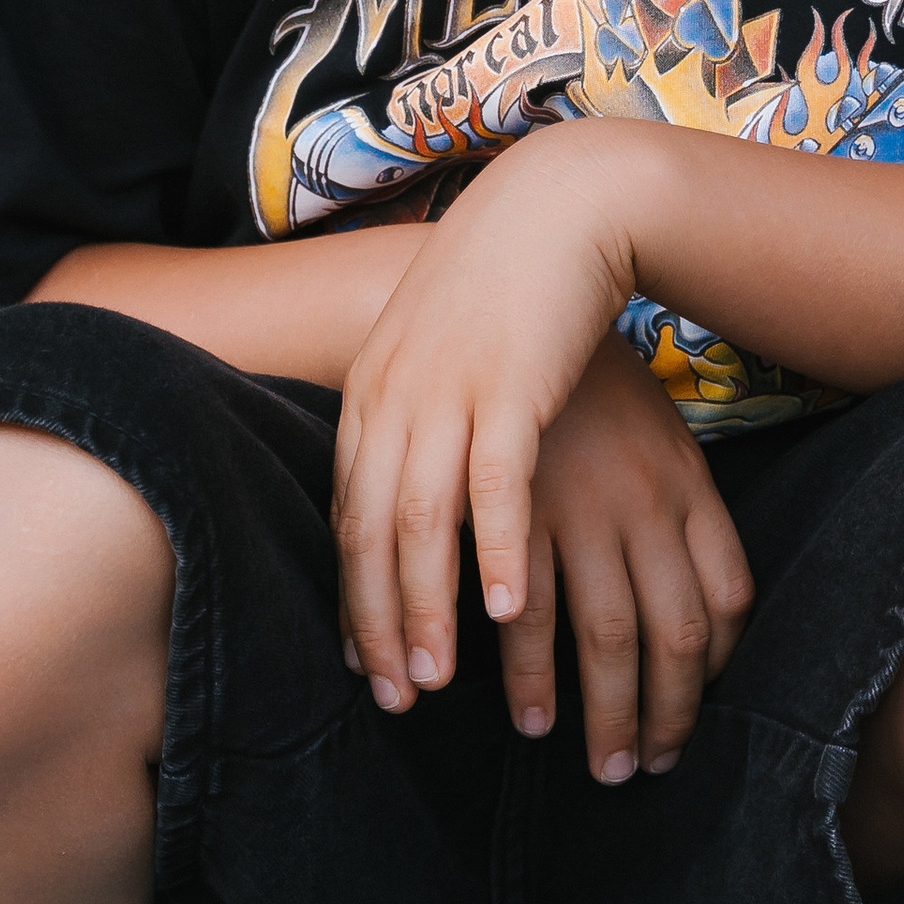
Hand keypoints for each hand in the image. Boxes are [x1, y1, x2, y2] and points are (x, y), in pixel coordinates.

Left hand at [332, 129, 645, 730]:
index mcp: (371, 393)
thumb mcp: (434, 353)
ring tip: (435, 679)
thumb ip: (414, 417)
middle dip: (377, 623)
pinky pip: (494, 484)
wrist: (558, 205)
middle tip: (392, 698)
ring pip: (421, 520)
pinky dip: (495, 549)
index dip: (350, 596)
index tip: (359, 664)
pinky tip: (504, 608)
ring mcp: (448, 390)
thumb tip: (408, 491)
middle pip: (371, 532)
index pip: (345, 515)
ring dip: (426, 607)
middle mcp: (393, 396)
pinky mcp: (510, 384)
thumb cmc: (504, 287)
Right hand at [498, 336, 753, 778]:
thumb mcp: (655, 435)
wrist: (526, 274)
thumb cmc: (587, 372)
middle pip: (671, 640)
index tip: (691, 729)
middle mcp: (644, 503)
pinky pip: (524, 609)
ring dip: (590, 711)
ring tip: (581, 760)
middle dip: (659, 718)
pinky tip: (517, 709)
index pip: (725, 602)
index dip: (712, 676)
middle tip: (643, 774)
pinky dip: (524, 669)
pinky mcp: (511, 500)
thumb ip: (674, 509)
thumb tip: (696, 599)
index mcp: (686, 485)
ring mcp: (580, 504)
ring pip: (601, 636)